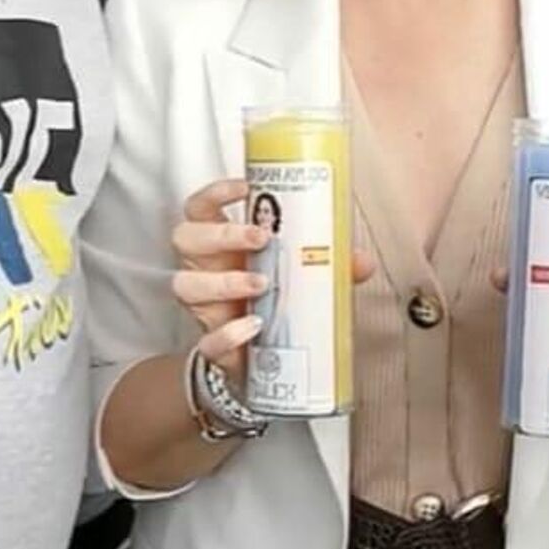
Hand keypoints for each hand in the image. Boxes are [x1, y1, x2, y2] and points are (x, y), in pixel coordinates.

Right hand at [169, 180, 373, 384]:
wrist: (264, 360)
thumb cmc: (274, 301)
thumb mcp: (302, 276)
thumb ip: (331, 264)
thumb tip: (362, 260)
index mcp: (221, 245)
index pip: (199, 208)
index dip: (214, 193)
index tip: (244, 188)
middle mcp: (204, 270)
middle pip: (187, 238)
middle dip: (222, 234)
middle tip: (261, 237)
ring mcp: (203, 306)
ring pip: (186, 285)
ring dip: (224, 281)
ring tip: (262, 283)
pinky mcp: (212, 344)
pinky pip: (207, 340)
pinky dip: (230, 333)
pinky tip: (254, 326)